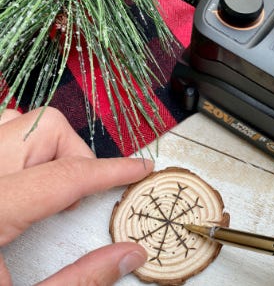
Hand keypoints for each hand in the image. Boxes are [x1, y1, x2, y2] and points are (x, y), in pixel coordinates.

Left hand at [0, 107, 153, 284]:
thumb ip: (82, 279)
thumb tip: (130, 254)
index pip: (69, 175)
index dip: (114, 170)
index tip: (140, 168)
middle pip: (44, 128)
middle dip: (77, 155)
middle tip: (79, 196)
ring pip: (16, 120)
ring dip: (47, 147)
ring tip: (50, 187)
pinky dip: (20, 146)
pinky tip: (23, 180)